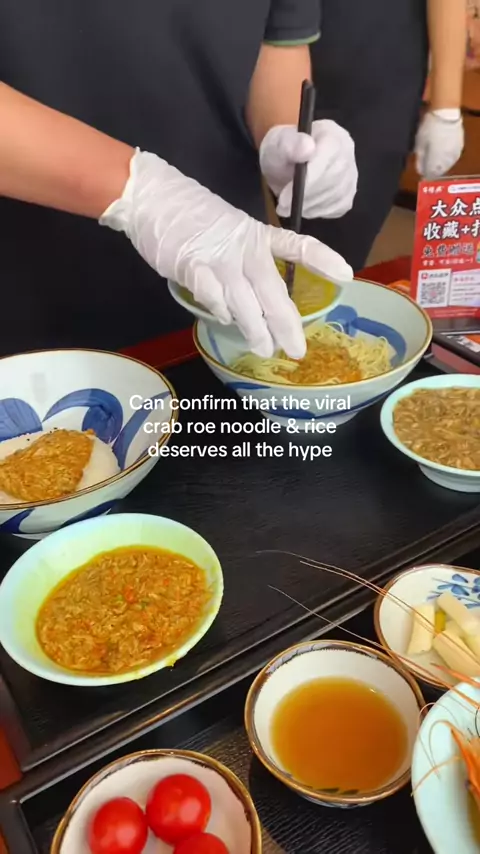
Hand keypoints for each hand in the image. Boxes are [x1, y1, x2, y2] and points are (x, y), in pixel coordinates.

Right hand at [100, 149, 352, 358]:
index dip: (322, 259)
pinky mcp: (192, 266)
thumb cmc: (190, 217)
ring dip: (256, 329)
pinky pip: (212, 295)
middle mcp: (243, 248)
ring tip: (265, 350)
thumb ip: (243, 264)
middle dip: (286, 323)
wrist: (153, 197)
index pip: (296, 245)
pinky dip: (220, 310)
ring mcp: (218, 258)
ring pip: (245, 301)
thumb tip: (254, 302)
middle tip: (297, 350)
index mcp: (255, 235)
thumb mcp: (228, 232)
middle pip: (273, 290)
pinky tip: (226, 321)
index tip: (347, 275)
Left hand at [259, 119, 357, 219]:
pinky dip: (317, 211)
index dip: (307, 180)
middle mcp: (347, 153)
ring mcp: (351, 175)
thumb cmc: (282, 152)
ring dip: (309, 206)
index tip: (285, 197)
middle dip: (305, 196)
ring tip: (288, 207)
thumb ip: (289, 144)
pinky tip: (304, 207)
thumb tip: (307, 148)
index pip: (328, 157)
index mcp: (332, 134)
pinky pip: (337, 208)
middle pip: (333, 179)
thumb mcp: (277, 143)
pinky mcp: (348, 194)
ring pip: (334, 196)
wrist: (286, 165)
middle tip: (283, 206)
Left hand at [415, 109, 463, 178]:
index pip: (430, 173)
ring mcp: (455, 153)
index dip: (425, 173)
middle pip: (440, 171)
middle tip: (427, 165)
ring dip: (441, 165)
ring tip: (435, 161)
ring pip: (448, 165)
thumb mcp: (419, 144)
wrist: (445, 113)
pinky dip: (447, 158)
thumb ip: (420, 160)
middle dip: (433, 170)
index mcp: (436, 161)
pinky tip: (443, 154)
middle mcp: (447, 160)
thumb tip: (420, 171)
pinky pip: (453, 157)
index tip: (421, 171)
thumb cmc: (429, 128)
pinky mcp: (460, 146)